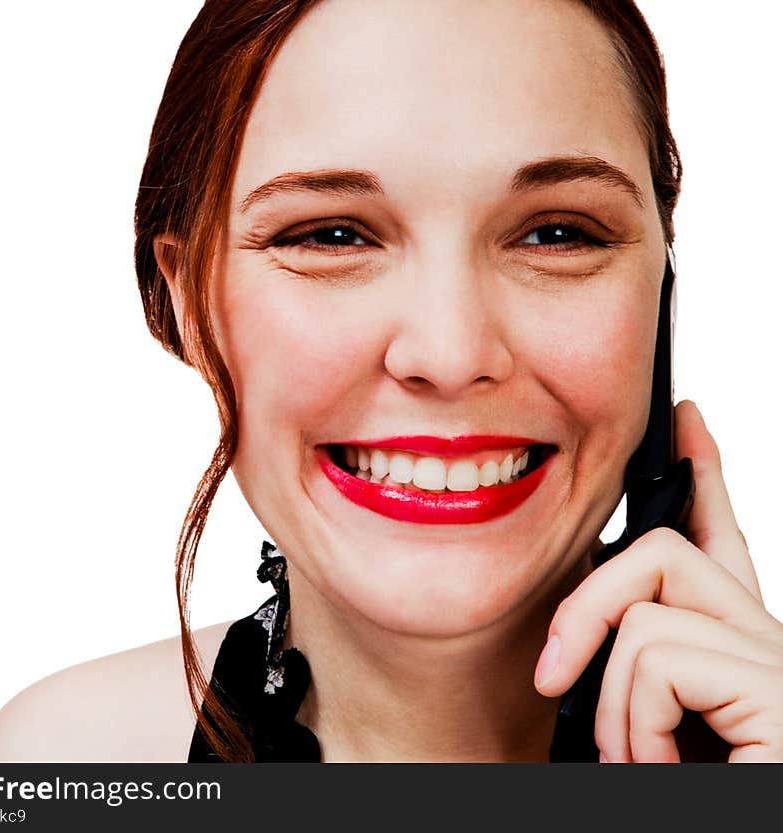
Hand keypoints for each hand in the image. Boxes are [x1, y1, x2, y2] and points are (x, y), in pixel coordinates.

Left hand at [534, 400, 782, 761]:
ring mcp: (777, 671)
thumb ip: (629, 679)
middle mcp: (765, 651)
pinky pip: (661, 657)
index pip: (716, 545)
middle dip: (590, 605)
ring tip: (639, 763)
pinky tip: (664, 771)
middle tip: (556, 675)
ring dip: (613, 702)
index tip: (686, 424)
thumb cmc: (687, 790)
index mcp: (729, 658)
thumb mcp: (639, 733)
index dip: (704, 477)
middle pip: (668, 554)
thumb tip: (583, 654)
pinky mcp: (777, 694)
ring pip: (651, 609)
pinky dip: (635, 724)